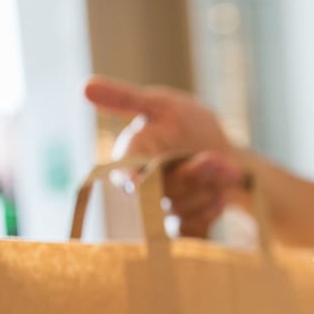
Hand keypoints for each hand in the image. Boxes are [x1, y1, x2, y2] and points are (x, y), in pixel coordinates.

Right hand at [84, 76, 242, 236]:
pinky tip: (222, 195)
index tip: (139, 182)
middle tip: (215, 158)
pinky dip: (213, 208)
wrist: (219, 149)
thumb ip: (126, 98)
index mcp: (129, 159)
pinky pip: (194, 227)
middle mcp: (142, 189)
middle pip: (161, 192)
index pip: (124, 174)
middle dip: (191, 175)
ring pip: (181, 208)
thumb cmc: (183, 123)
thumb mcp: (159, 104)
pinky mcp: (183, 225)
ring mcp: (162, 209)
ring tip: (227, 168)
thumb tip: (86, 86)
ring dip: (208, 188)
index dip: (132, 179)